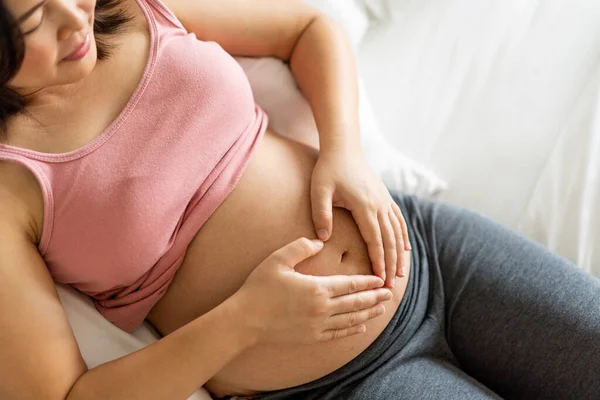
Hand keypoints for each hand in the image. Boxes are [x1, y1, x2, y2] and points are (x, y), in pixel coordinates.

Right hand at [233, 237, 391, 344]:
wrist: (244, 320)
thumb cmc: (259, 287)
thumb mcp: (278, 259)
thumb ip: (300, 247)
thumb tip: (320, 241)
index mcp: (317, 288)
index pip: (351, 284)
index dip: (368, 281)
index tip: (381, 279)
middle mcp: (322, 308)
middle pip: (356, 302)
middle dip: (374, 297)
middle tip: (389, 294)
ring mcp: (318, 325)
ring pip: (351, 320)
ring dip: (368, 314)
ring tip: (381, 309)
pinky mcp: (311, 337)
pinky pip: (338, 334)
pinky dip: (352, 330)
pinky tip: (361, 327)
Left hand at [310, 147, 410, 287]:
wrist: (343, 147)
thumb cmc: (328, 169)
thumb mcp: (319, 190)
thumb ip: (321, 214)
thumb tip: (324, 238)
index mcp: (364, 206)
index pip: (375, 240)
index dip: (378, 261)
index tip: (380, 279)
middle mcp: (379, 204)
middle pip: (389, 240)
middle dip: (391, 264)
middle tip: (390, 286)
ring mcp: (385, 200)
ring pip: (397, 232)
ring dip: (399, 254)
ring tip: (400, 274)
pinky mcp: (385, 197)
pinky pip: (398, 220)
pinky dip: (403, 236)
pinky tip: (406, 249)